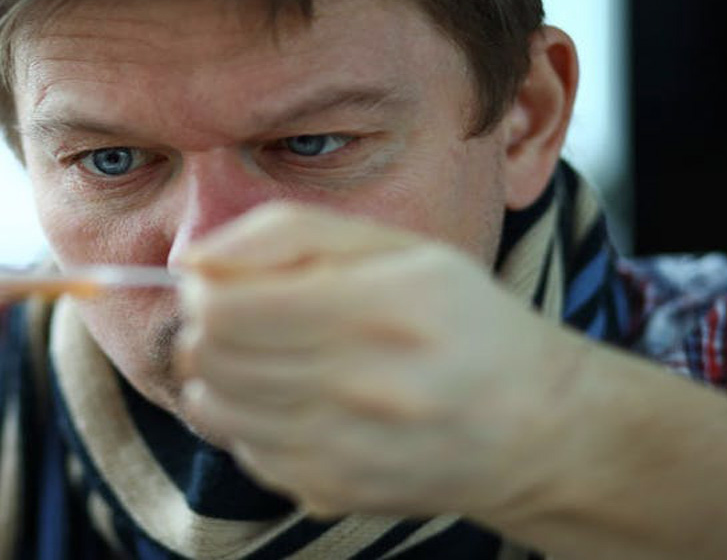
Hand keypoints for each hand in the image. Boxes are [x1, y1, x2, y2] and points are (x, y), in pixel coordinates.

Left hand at [174, 203, 587, 520]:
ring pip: (214, 406)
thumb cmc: (458, 318)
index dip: (204, 290)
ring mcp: (347, 451)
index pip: (228, 309)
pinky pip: (243, 450)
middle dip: (206, 329)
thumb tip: (190, 260)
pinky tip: (295, 402)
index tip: (219, 282)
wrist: (535, 427)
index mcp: (382, 308)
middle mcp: (366, 389)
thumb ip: (285, 234)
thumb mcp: (391, 245)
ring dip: (219, 375)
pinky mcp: (333, 493)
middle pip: (211, 357)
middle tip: (240, 316)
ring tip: (266, 357)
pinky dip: (249, 421)